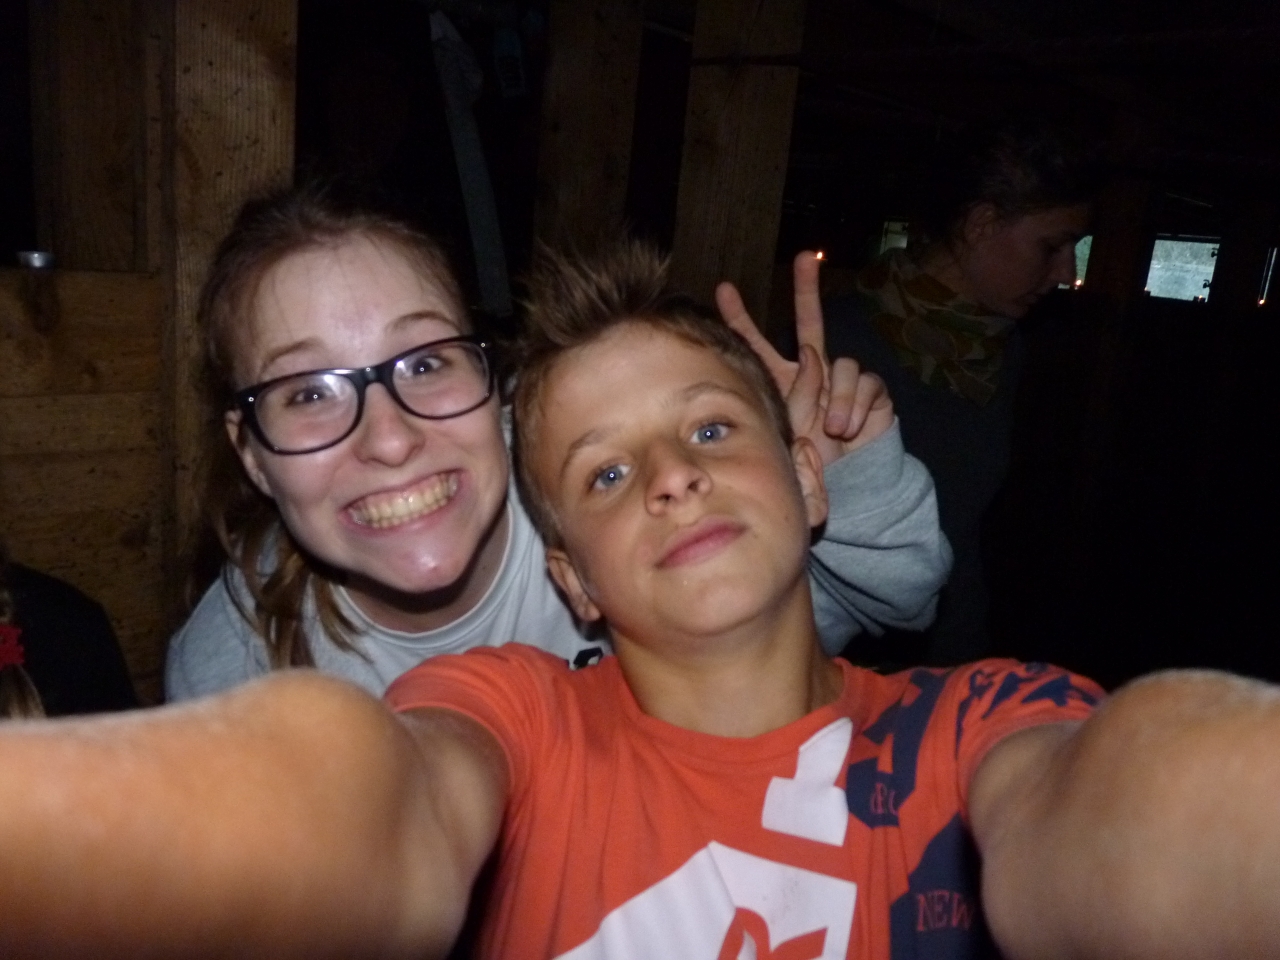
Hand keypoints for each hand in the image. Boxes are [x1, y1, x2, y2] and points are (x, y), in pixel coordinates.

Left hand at [716, 251, 893, 464]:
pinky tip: (848, 428)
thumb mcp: (791, 429)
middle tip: (805, 257)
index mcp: (784, 379)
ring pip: (840, 362)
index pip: (758, 344)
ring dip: (835, 398)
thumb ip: (795, 394)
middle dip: (807, 287)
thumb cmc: (813, 457)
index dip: (741, 318)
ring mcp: (842, 377)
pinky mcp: (870, 389)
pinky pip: (864, 382)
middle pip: (810, 321)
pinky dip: (854, 407)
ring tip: (831, 428)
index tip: (722, 289)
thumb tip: (811, 353)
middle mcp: (814, 370)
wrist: (850, 478)